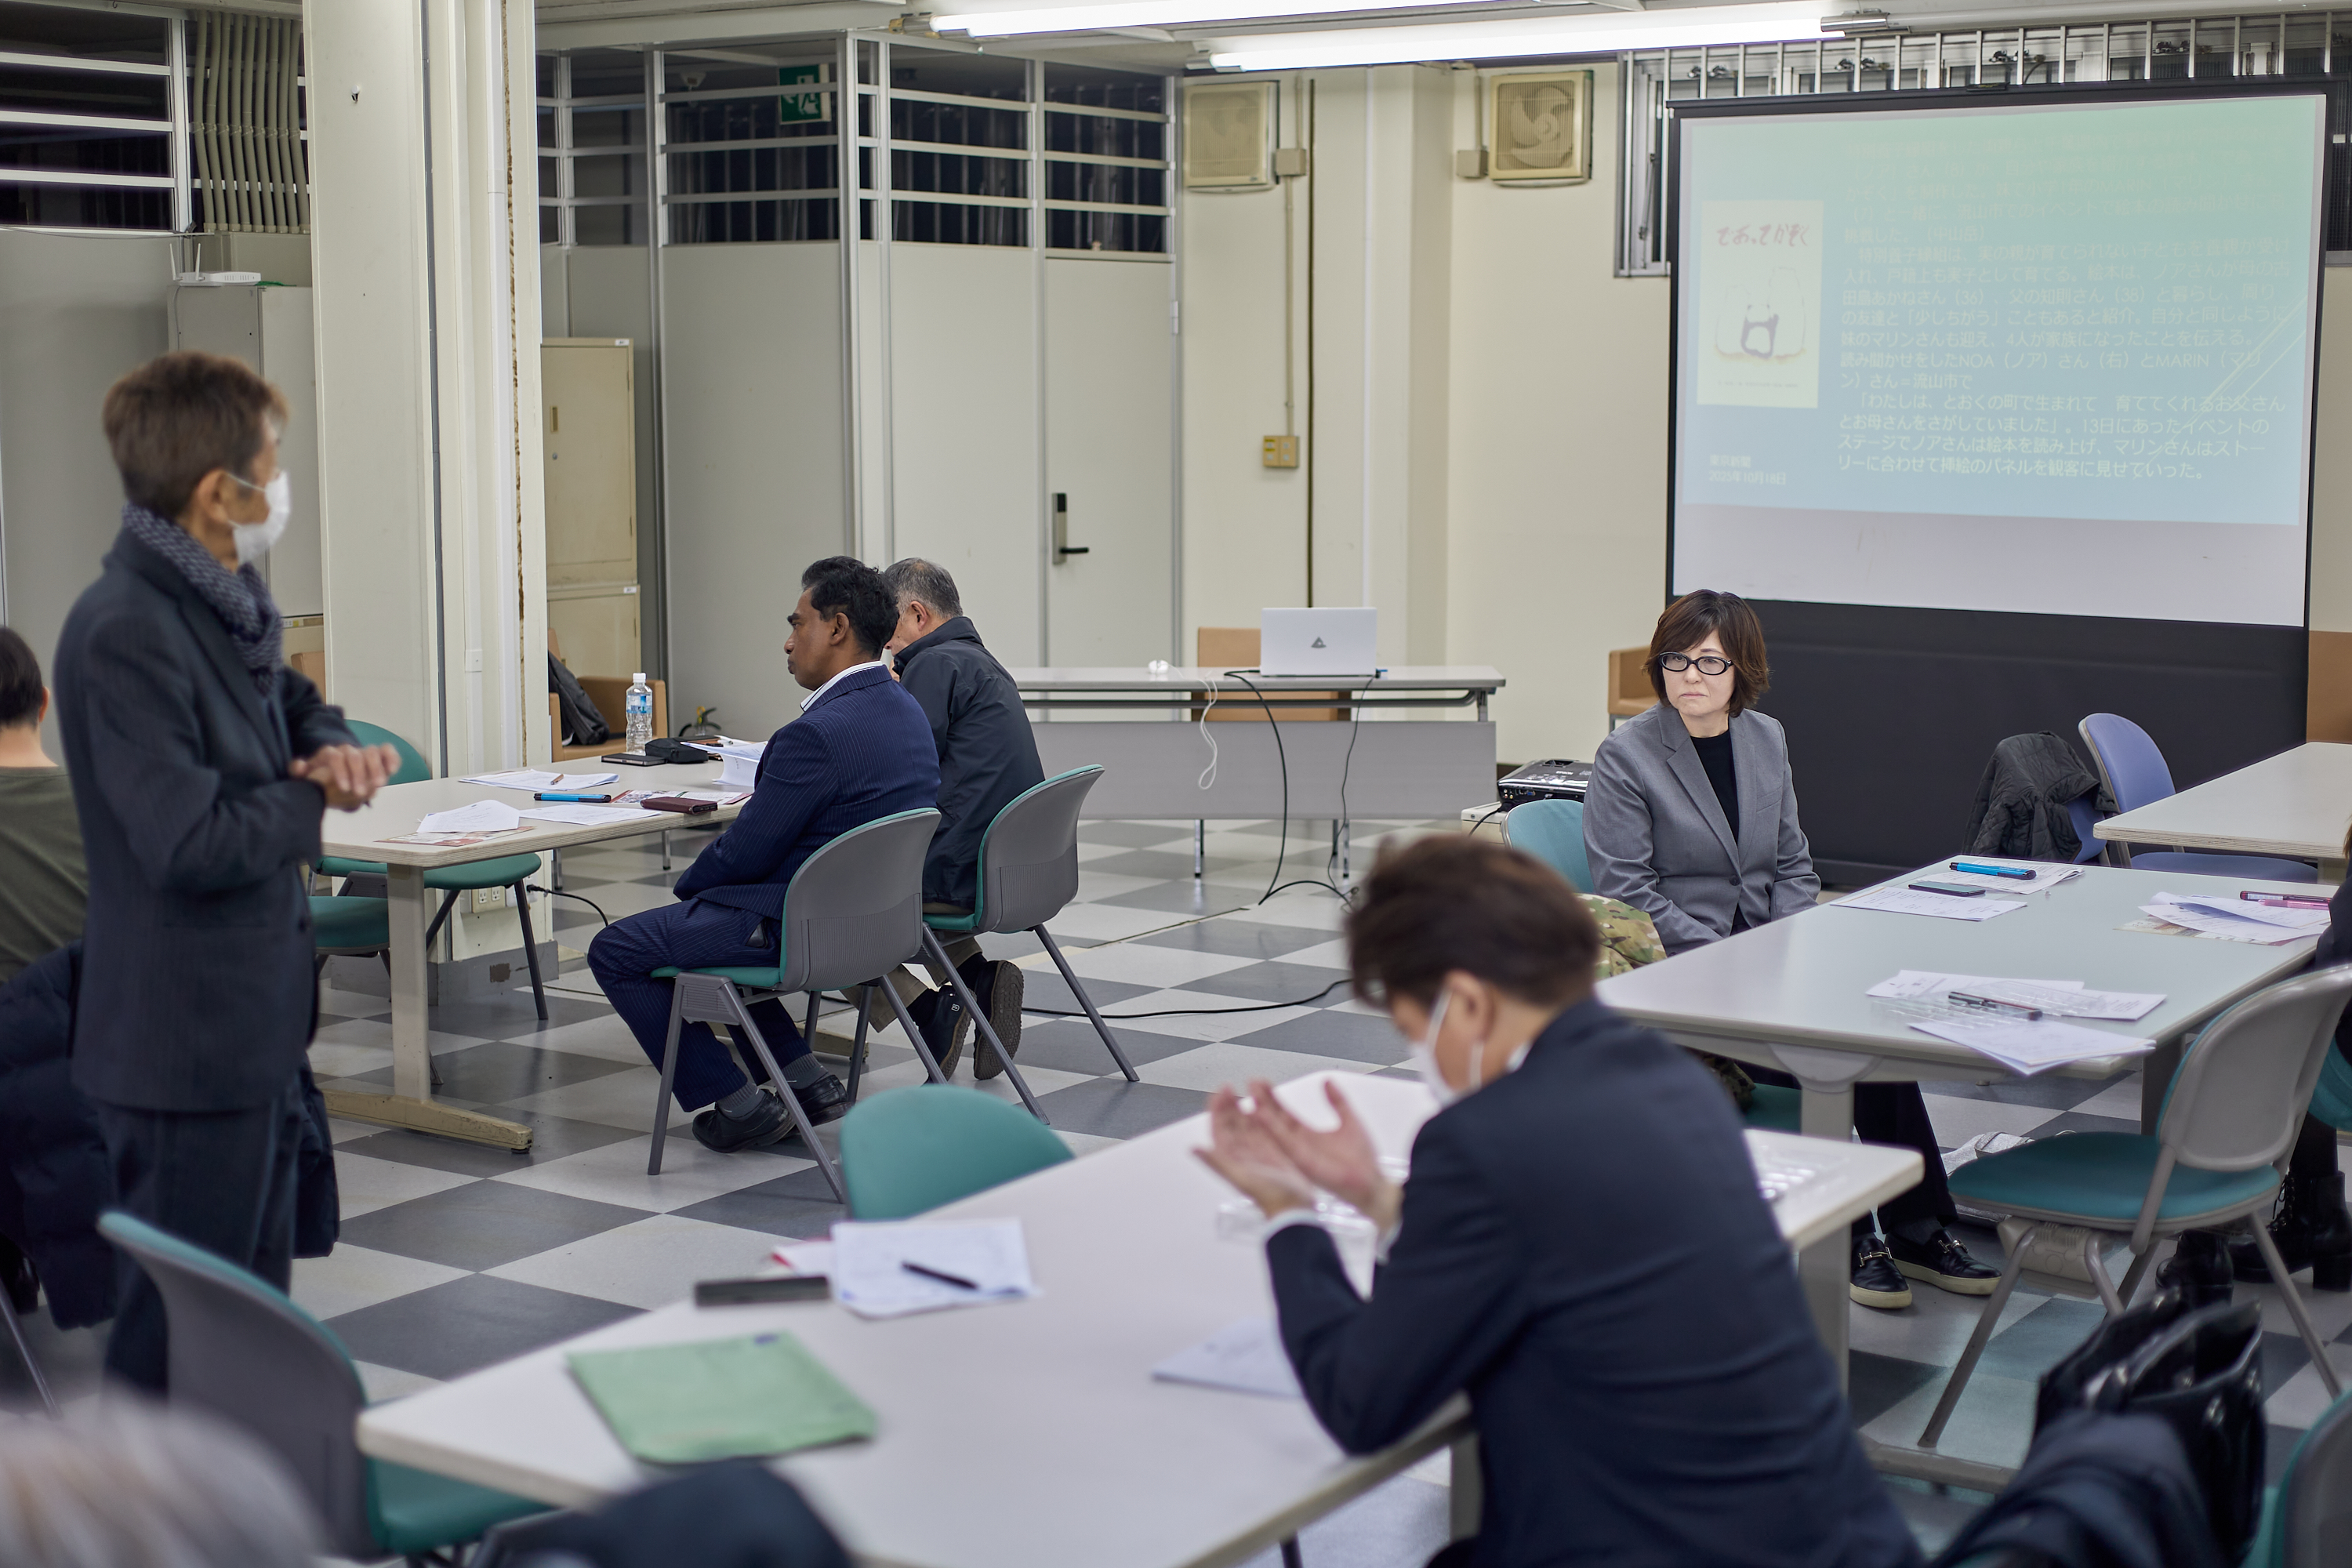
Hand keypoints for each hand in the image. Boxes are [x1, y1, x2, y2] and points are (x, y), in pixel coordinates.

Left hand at [292, 743, 398, 810]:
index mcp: (330, 755)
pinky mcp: (380, 755)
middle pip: (355, 755)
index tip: (344, 788)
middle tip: (361, 792)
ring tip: (379, 784)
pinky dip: (392, 758)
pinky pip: (387, 751)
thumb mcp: (306, 776)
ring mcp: (364, 752)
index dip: (340, 771)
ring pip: (372, 751)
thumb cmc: (322, 779)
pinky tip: (393, 770)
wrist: (336, 780)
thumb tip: (300, 766)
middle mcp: (348, 751)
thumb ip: (299, 771)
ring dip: (376, 768)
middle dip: (359, 773)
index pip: (335, 757)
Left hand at [1194, 1084, 1316, 1218]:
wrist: (1295, 1209)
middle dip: (1229, 1104)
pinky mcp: (1275, 1152)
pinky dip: (1263, 1117)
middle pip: (1232, 1123)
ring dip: (1246, 1108)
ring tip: (1247, 1092)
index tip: (1220, 1092)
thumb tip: (1194, 1149)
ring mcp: (1259, 1152)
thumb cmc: (1270, 1197)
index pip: (1219, 1129)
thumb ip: (1217, 1162)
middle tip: (1230, 1087)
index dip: (1217, 1109)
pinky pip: (1265, 1129)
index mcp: (1232, 1158)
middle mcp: (1243, 1154)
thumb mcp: (1241, 1178)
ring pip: (1248, 1124)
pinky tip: (1265, 1108)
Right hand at [1245, 1078, 1399, 1231]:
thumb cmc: (1362, 1159)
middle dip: (1263, 1102)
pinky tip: (1262, 1117)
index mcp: (1308, 1134)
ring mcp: (1299, 1153)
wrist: (1372, 1183)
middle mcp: (1299, 1144)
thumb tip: (1327, 1081)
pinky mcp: (1302, 1162)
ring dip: (1263, 1115)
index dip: (1273, 1097)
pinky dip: (1272, 1130)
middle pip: (1276, 1119)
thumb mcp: (1349, 1120)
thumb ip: (1337, 1101)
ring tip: (1251, 1099)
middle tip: (1252, 1084)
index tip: (1261, 1083)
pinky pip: (1284, 1144)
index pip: (1284, 1112)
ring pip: (1275, 1132)